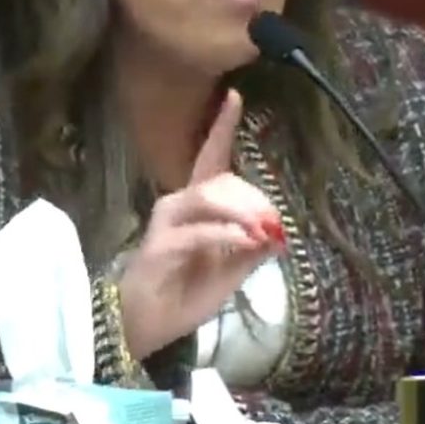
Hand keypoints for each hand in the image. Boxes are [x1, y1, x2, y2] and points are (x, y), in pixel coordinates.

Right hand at [116, 90, 285, 360]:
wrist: (146, 328)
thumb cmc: (186, 293)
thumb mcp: (232, 271)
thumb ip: (253, 248)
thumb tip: (278, 232)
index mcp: (198, 206)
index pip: (211, 157)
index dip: (221, 127)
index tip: (234, 95)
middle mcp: (178, 205)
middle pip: (222, 180)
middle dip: (254, 198)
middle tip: (274, 226)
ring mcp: (166, 224)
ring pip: (209, 196)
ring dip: (244, 212)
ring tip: (264, 231)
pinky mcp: (159, 247)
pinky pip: (198, 231)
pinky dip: (227, 234)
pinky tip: (246, 242)